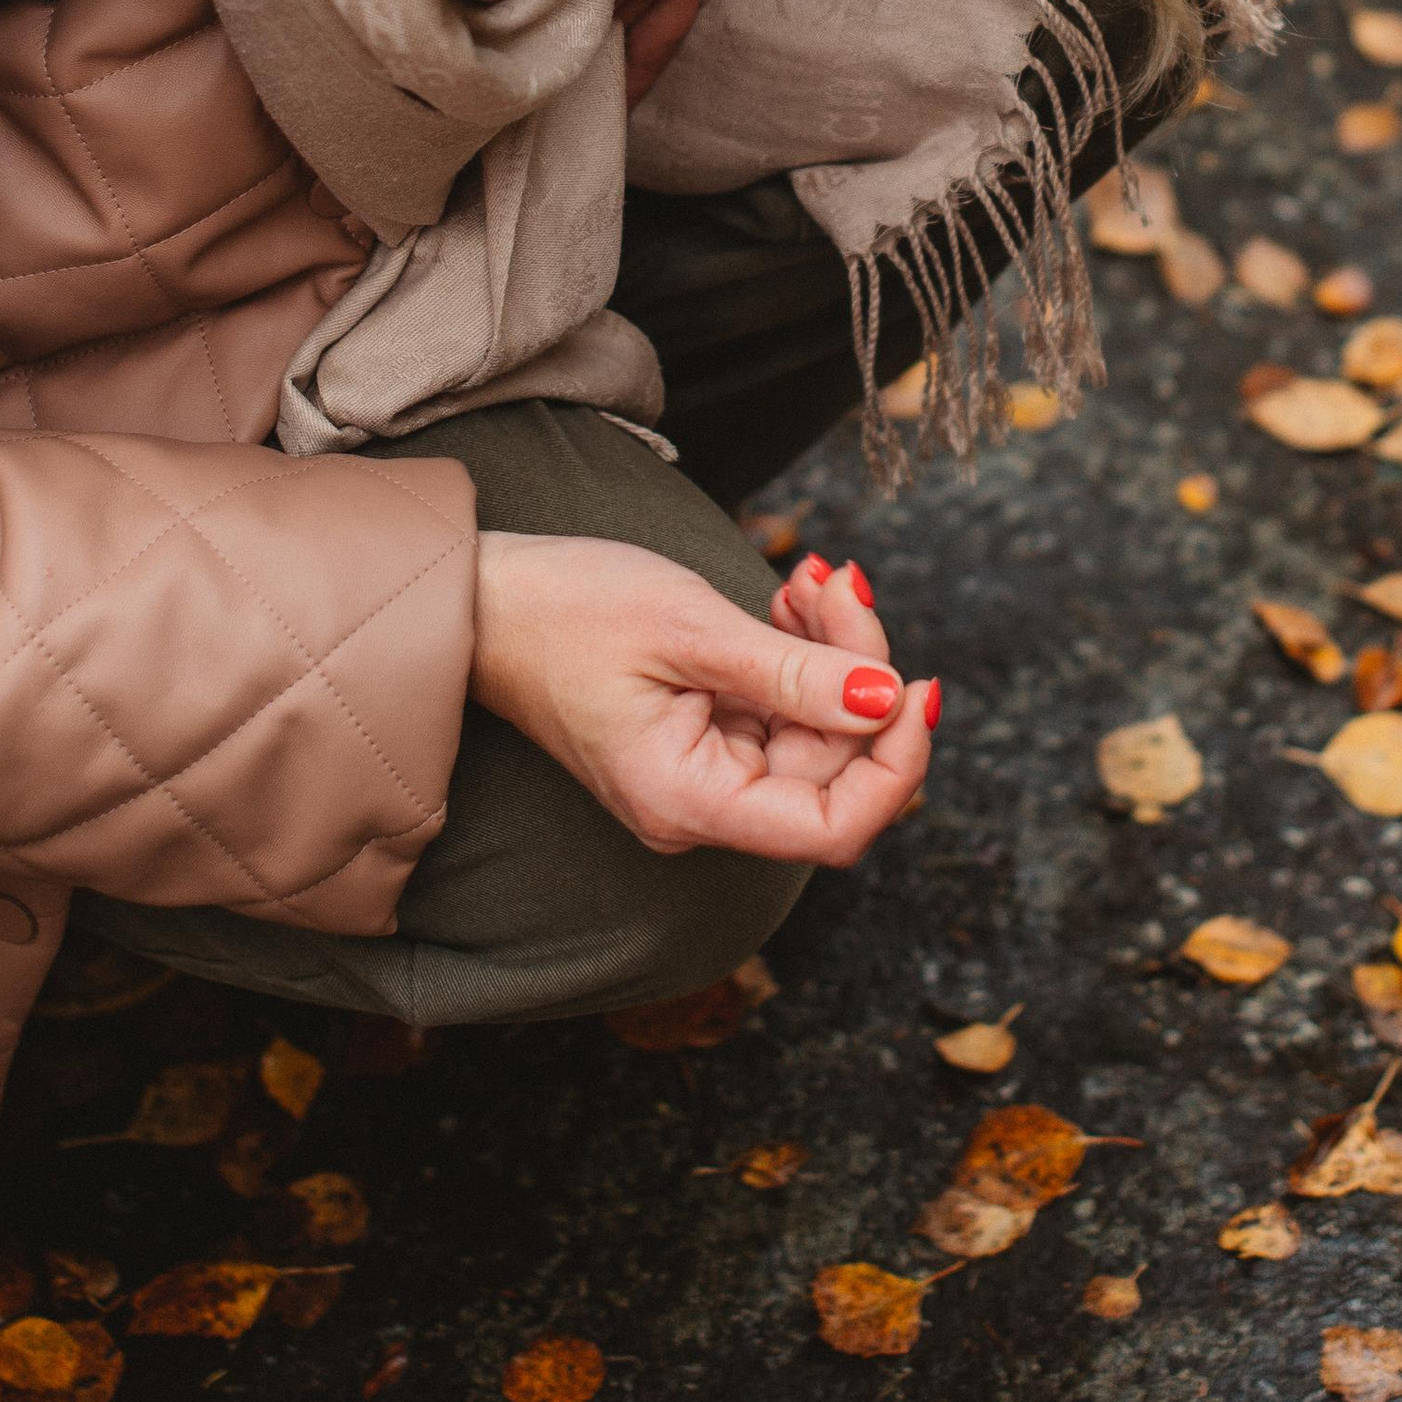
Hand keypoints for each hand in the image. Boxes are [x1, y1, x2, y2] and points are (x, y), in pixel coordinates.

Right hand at [470, 530, 935, 863]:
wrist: (485, 597)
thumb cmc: (565, 612)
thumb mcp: (691, 630)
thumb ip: (794, 673)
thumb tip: (888, 701)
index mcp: (692, 803)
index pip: (835, 826)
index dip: (896, 765)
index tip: (916, 684)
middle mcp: (703, 806)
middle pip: (832, 764)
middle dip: (858, 670)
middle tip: (841, 581)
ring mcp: (704, 772)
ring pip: (815, 728)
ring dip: (832, 649)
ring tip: (813, 575)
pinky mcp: (703, 735)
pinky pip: (782, 706)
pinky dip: (800, 650)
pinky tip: (790, 596)